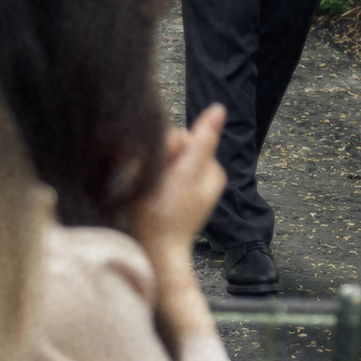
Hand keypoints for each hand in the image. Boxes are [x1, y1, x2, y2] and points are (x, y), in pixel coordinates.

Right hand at [134, 104, 227, 295]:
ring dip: (148, 168)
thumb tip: (219, 108)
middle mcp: (196, 175)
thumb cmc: (169, 216)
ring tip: (147, 190)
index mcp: (210, 169)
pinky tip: (142, 194)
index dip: (168, 148)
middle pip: (169, 146)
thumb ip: (202, 141)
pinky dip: (142, 178)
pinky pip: (149, 172)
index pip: (183, 136)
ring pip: (156, 157)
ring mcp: (179, 185)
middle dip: (158, 159)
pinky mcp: (162, 194)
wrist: (151, 253)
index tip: (164, 169)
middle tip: (155, 183)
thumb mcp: (187, 174)